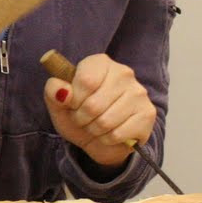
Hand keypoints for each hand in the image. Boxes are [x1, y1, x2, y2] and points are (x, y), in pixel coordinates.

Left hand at [42, 53, 154, 168]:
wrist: (98, 140)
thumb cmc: (79, 116)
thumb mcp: (58, 104)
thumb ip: (53, 91)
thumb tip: (61, 91)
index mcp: (100, 63)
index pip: (85, 80)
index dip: (74, 100)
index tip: (72, 104)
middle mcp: (123, 73)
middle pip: (93, 104)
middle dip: (82, 118)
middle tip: (84, 119)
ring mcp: (138, 93)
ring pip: (106, 121)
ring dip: (94, 130)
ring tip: (95, 126)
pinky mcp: (147, 114)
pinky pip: (118, 134)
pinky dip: (107, 139)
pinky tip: (110, 133)